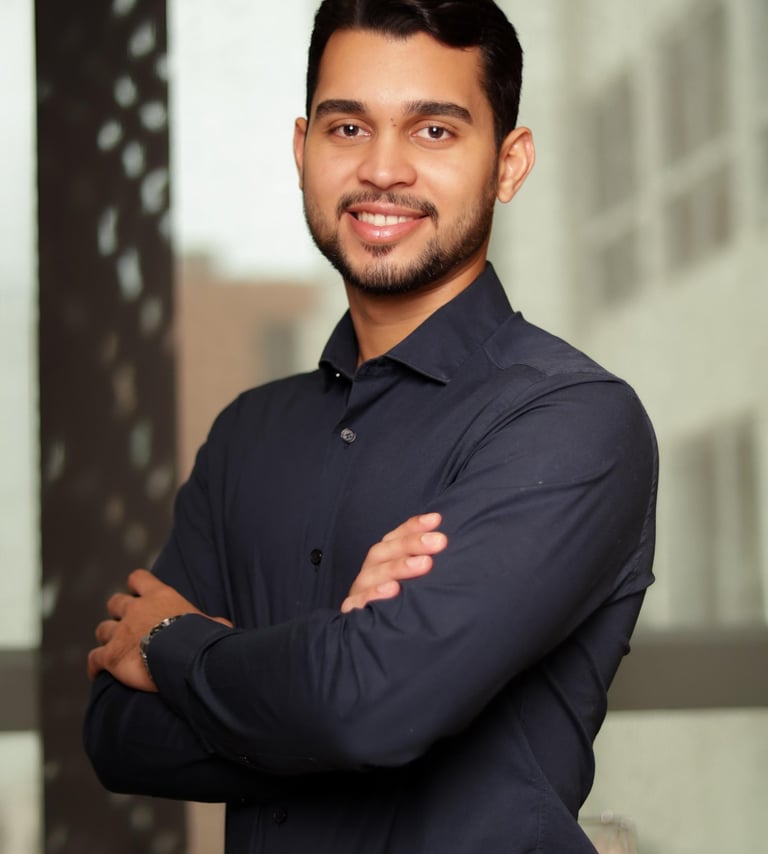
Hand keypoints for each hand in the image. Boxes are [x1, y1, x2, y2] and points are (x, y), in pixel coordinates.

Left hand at [87, 569, 231, 690]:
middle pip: (115, 602)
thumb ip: (211, 622)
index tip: (137, 592)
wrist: (183, 656)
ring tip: (115, 648)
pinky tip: (97, 672)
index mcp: (159, 596)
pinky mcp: (110, 655)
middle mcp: (135, 609)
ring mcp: (120, 632)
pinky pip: (94, 658)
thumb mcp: (209, 624)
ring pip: (103, 629)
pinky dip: (94, 665)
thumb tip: (225, 626)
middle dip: (118, 612)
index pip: (138, 578)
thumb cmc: (199, 637)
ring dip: (107, 637)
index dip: (136, 585)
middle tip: (127, 624)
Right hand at [341, 513, 446, 612]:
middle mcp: (370, 573)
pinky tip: (393, 589)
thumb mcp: (415, 586)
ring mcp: (360, 592)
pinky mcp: (353, 613)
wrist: (377, 644)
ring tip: (425, 564)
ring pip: (373, 574)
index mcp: (382, 562)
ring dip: (399, 566)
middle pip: (384, 551)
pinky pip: (359, 602)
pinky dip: (375, 594)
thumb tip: (446, 544)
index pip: (395, 538)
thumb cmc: (404, 609)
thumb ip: (426, 565)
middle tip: (439, 541)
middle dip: (412, 543)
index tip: (436, 520)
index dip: (414, 527)